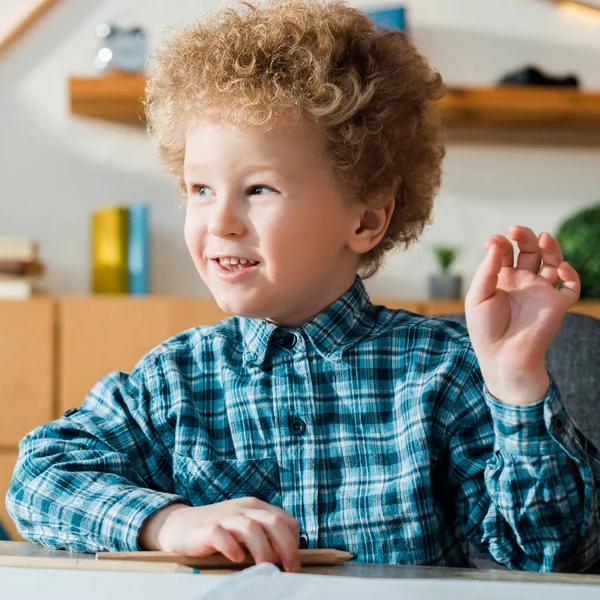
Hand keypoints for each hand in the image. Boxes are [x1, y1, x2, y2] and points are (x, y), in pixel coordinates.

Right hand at [139, 498, 300, 571]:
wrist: (180, 525)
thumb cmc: (218, 529)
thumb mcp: (245, 526)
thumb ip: (264, 535)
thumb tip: (286, 557)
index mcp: (256, 507)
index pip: (286, 520)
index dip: (294, 542)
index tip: (293, 563)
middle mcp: (243, 509)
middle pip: (273, 522)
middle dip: (286, 548)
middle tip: (288, 570)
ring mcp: (225, 517)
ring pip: (251, 528)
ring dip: (263, 551)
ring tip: (264, 568)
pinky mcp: (207, 529)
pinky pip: (222, 536)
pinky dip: (233, 548)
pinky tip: (237, 559)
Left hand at [465, 225, 579, 404]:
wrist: (502, 358)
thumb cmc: (485, 330)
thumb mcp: (477, 298)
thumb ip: (486, 271)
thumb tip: (494, 244)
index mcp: (501, 279)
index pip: (504, 252)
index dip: (500, 242)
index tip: (494, 242)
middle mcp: (522, 282)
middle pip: (530, 251)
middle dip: (525, 237)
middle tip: (516, 230)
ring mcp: (541, 292)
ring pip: (552, 262)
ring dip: (551, 247)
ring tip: (544, 238)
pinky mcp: (557, 305)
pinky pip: (571, 287)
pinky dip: (571, 275)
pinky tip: (561, 269)